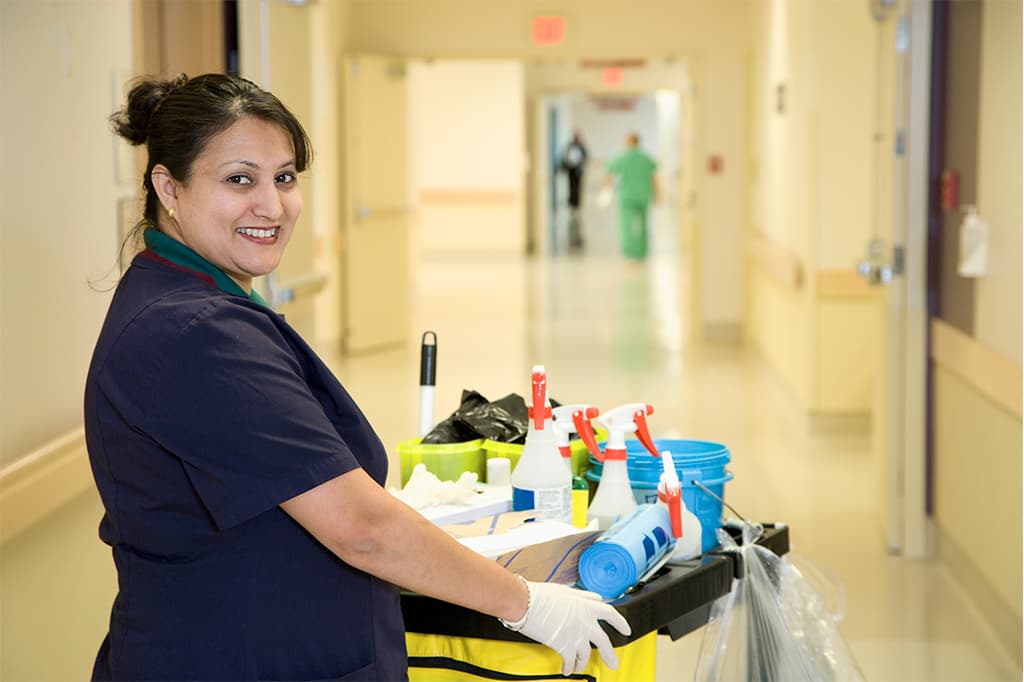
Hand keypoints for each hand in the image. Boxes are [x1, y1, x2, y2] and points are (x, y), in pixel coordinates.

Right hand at [501, 579, 630, 674]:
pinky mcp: (564, 646)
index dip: (620, 622)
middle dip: (610, 655)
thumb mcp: (566, 590)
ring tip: (580, 668)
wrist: (526, 602)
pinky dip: (569, 667)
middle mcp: (586, 621)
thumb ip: (582, 596)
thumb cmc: (541, 594)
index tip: (626, 630)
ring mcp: (576, 635)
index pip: (610, 614)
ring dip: (583, 663)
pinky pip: (570, 662)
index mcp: (587, 605)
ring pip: (586, 655)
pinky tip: (567, 670)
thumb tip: (594, 598)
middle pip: (604, 642)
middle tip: (613, 664)